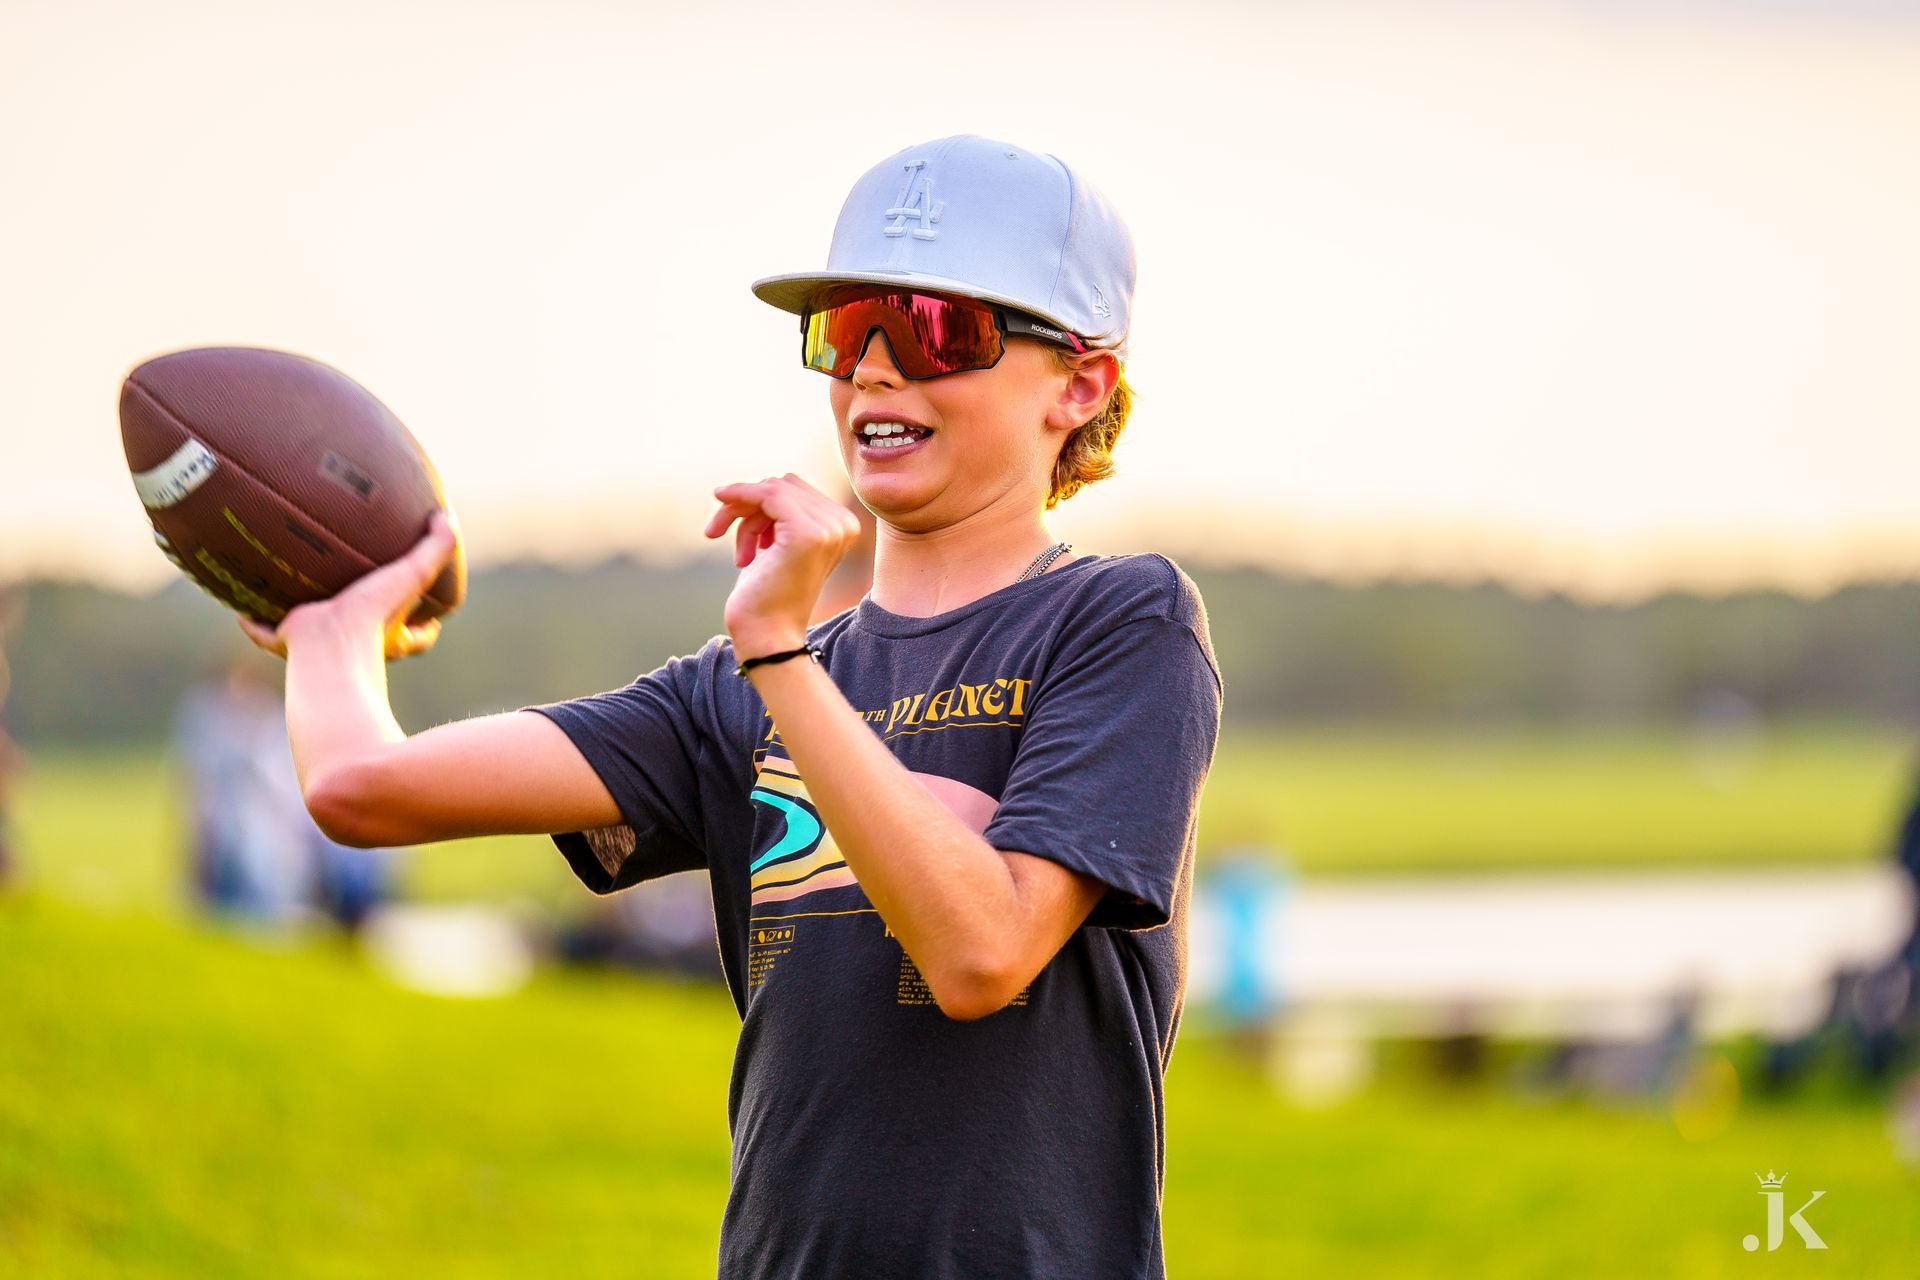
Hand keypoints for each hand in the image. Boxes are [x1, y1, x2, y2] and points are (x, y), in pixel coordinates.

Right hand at [238, 510, 458, 661]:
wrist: (327, 649)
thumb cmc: (374, 616)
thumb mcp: (413, 576)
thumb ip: (436, 548)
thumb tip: (445, 515)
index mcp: (389, 634)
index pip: (418, 636)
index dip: (423, 623)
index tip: (426, 611)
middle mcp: (357, 645)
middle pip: (363, 636)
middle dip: (356, 617)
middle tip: (351, 589)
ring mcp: (320, 647)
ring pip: (313, 636)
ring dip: (302, 617)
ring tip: (291, 589)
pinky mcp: (288, 642)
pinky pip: (265, 632)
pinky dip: (254, 622)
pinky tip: (242, 602)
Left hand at [704, 473, 860, 654]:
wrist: (767, 636)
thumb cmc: (765, 595)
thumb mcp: (774, 545)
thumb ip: (777, 514)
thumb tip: (752, 486)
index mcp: (842, 526)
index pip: (795, 490)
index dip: (759, 505)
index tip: (741, 539)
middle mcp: (843, 524)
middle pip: (784, 485)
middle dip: (748, 507)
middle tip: (723, 537)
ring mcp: (829, 528)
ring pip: (773, 488)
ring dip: (742, 514)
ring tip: (739, 554)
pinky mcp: (808, 533)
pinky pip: (768, 494)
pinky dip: (739, 497)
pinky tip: (717, 520)